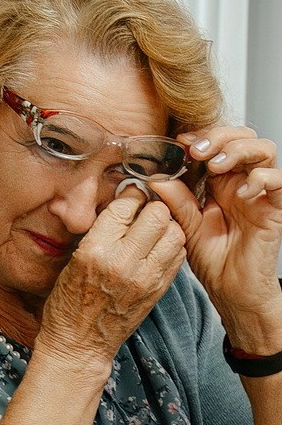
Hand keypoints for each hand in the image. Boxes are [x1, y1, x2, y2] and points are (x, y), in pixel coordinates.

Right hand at [34, 189, 184, 368]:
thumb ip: (101, 232)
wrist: (79, 342)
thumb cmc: (69, 301)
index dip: (129, 196)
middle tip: (144, 212)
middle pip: (157, 214)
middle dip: (152, 208)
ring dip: (166, 227)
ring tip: (152, 232)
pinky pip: (178, 254)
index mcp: (94, 251)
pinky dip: (171, 246)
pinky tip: (157, 250)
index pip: (124, 206)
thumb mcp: (73, 260)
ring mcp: (145, 277)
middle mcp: (122, 262)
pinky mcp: (159, 288)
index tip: (129, 197)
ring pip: (175, 232)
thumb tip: (124, 204)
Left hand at [154, 126, 281, 351]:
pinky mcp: (275, 207)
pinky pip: (278, 180)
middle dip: (220, 136)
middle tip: (197, 152)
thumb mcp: (185, 226)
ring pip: (265, 149)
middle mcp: (242, 181)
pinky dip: (260, 178)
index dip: (201, 136)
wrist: (231, 288)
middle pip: (243, 136)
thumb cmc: (212, 259)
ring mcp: (260, 192)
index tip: (179, 142)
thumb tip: (156, 177)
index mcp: (219, 181)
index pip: (218, 143)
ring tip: (217, 167)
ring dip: (239, 150)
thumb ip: (175, 201)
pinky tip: (240, 192)